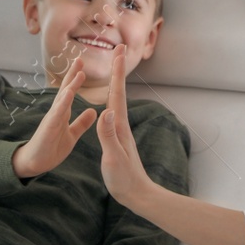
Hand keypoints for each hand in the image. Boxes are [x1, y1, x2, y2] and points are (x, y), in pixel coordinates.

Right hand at [11, 56, 98, 178]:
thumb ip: (81, 123)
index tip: (84, 65)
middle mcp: (57, 113)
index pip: (71, 92)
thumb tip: (93, 111)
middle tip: (80, 57)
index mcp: (63, 114)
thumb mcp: (71, 136)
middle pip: (66, 90)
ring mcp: (52, 120)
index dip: (77, 79)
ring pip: (62, 99)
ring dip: (70, 85)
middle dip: (73, 74)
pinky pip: (57, 114)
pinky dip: (63, 103)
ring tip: (79, 71)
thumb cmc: (50, 149)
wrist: (34, 165)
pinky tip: (69, 93)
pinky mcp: (49, 129)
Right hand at [95, 45, 155, 208]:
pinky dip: (111, 101)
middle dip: (118, 70)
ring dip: (115, 83)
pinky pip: (113, 113)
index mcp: (119, 126)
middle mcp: (121, 124)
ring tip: (114, 68)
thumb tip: (106, 111)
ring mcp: (120, 131)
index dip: (117, 72)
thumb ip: (108, 135)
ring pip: (117, 101)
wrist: (138, 195)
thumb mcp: (113, 157)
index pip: (117, 94)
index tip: (119, 51)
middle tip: (120, 49)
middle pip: (119, 92)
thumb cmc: (124, 179)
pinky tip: (109, 102)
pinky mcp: (118, 139)